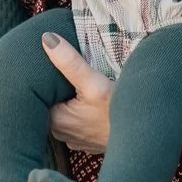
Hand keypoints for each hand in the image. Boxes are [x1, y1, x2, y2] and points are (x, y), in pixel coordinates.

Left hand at [43, 33, 114, 153]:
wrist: (145, 137)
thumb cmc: (119, 113)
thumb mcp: (94, 83)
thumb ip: (69, 62)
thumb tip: (47, 39)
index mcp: (56, 121)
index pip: (37, 98)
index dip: (38, 83)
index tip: (41, 69)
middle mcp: (62, 134)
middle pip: (49, 106)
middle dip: (52, 92)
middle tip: (55, 73)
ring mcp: (76, 140)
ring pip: (62, 116)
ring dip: (65, 103)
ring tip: (69, 86)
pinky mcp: (88, 142)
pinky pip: (75, 125)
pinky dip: (77, 114)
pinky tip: (84, 103)